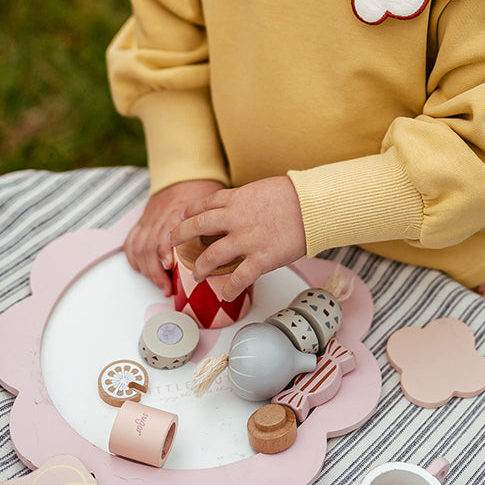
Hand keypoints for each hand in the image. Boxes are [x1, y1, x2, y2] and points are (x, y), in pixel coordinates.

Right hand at [124, 179, 224, 294]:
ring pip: (138, 247)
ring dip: (146, 270)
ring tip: (161, 285)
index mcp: (177, 212)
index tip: (170, 266)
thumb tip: (236, 246)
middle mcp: (160, 218)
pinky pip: (131, 241)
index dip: (164, 251)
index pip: (165, 233)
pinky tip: (143, 270)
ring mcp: (149, 220)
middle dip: (156, 272)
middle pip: (149, 247)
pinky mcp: (143, 222)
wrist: (182, 173)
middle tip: (169, 288)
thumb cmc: (200, 189)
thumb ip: (218, 223)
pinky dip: (134, 258)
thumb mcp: (213, 203)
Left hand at [170, 177, 306, 300]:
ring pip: (211, 256)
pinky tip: (226, 295)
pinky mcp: (261, 259)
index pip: (205, 205)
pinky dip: (230, 290)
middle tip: (172, 242)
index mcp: (237, 199)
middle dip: (181, 235)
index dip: (191, 212)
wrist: (312, 206)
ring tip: (196, 274)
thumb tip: (242, 207)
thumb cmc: (295, 195)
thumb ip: (248, 200)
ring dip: (200, 267)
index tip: (184, 216)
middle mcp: (235, 219)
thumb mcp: (264, 189)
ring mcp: (246, 240)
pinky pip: (239, 279)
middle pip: (198, 226)